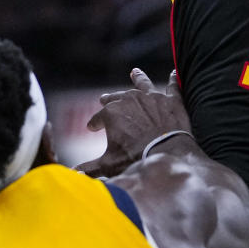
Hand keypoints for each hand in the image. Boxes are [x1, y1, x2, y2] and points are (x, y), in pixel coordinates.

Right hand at [76, 68, 191, 177]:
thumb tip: (74, 175)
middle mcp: (131, 99)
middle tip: (103, 99)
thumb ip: (88, 168)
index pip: (98, 118)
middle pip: (118, 98)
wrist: (165, 154)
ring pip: (143, 84)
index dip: (94, 124)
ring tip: (135, 72)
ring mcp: (153, 98)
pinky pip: (173, 87)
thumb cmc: (134, 159)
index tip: (92, 128)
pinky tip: (174, 73)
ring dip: (139, 78)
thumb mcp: (107, 165)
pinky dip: (173, 80)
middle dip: (109, 100)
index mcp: (112, 112)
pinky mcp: (172, 100)